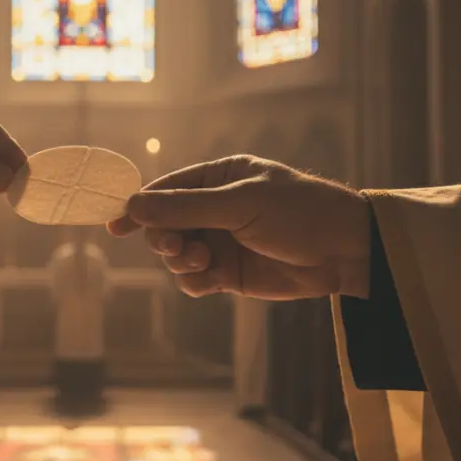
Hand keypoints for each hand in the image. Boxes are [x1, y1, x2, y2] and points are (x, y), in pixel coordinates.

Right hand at [107, 155, 372, 299]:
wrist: (344, 251)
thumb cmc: (299, 212)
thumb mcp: (240, 203)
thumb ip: (186, 208)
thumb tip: (134, 206)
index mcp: (220, 178)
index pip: (167, 189)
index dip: (140, 207)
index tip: (116, 224)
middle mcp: (216, 209)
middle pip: (166, 225)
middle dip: (166, 238)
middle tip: (177, 247)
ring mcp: (222, 242)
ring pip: (178, 256)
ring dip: (182, 261)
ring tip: (204, 262)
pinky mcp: (231, 274)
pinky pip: (195, 280)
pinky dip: (195, 282)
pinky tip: (211, 282)